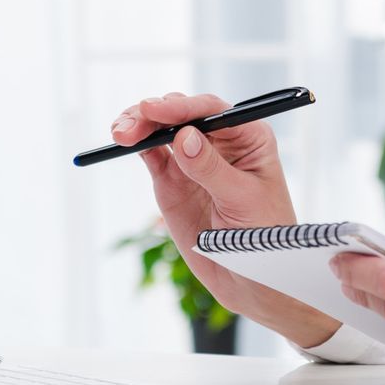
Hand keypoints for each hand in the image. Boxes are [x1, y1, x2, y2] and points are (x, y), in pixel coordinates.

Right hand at [112, 91, 340, 347]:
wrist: (250, 277)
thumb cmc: (264, 235)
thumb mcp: (242, 199)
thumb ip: (211, 168)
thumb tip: (184, 136)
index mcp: (247, 137)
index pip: (212, 111)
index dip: (182, 107)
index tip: (156, 109)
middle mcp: (220, 142)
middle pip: (183, 115)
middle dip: (154, 114)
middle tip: (131, 124)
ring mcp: (194, 159)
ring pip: (163, 130)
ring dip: (139, 126)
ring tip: (120, 134)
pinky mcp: (174, 180)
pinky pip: (153, 155)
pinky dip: (138, 146)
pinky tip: (124, 143)